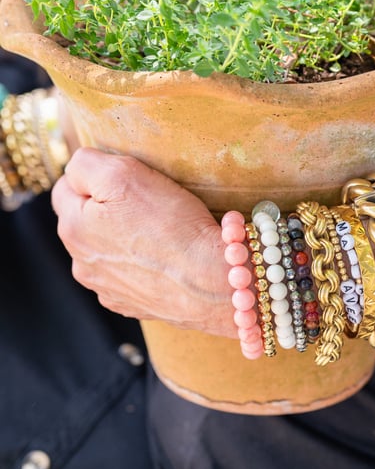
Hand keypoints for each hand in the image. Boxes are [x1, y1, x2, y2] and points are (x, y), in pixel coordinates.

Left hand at [51, 148, 234, 336]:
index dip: (95, 175)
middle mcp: (82, 264)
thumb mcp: (124, 174)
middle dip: (107, 207)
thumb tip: (76, 170)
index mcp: (73, 229)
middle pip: (84, 220)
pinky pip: (129, 274)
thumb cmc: (173, 225)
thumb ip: (87, 165)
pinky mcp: (133, 304)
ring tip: (158, 231)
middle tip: (146, 201)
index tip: (126, 178)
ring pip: (106, 249)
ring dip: (123, 237)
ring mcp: (107, 288)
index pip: (65, 187)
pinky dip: (141, 264)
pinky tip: (164, 258)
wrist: (215, 281)